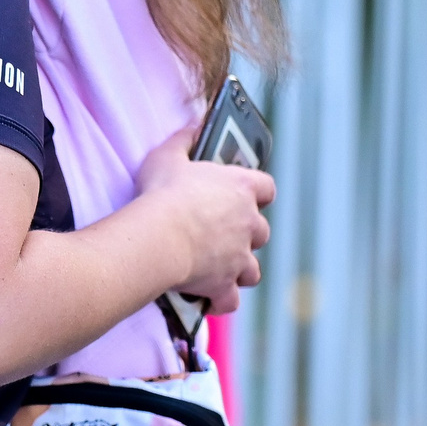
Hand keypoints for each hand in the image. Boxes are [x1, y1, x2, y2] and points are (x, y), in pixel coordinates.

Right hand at [134, 125, 274, 314]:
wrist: (158, 237)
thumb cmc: (162, 193)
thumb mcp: (167, 156)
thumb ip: (184, 140)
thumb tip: (193, 125)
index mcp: (241, 188)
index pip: (268, 188)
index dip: (257, 194)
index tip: (244, 196)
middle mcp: (249, 223)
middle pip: (262, 232)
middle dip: (246, 236)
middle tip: (220, 235)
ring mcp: (240, 257)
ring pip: (253, 270)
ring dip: (239, 270)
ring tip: (217, 269)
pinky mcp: (225, 284)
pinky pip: (231, 299)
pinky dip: (221, 300)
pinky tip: (208, 298)